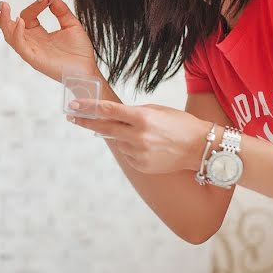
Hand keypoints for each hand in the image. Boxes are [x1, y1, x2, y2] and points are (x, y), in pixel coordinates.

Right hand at [0, 0, 97, 82]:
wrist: (87, 71)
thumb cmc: (79, 52)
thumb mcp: (71, 24)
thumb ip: (61, 10)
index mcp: (37, 33)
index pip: (27, 15)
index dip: (35, 4)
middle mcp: (30, 41)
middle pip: (7, 26)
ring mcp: (30, 50)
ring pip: (10, 34)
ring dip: (4, 20)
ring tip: (4, 6)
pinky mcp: (33, 58)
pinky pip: (20, 44)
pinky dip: (17, 32)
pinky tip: (20, 21)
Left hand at [68, 100, 211, 174]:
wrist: (200, 148)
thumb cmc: (180, 124)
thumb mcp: (157, 110)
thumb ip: (132, 113)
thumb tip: (110, 115)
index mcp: (142, 118)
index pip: (108, 111)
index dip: (89, 107)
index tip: (74, 106)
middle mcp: (138, 137)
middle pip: (104, 128)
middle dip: (86, 122)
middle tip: (73, 117)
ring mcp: (139, 153)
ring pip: (118, 141)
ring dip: (122, 136)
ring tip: (146, 134)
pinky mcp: (141, 166)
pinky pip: (128, 154)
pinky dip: (132, 147)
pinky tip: (150, 146)